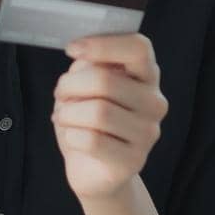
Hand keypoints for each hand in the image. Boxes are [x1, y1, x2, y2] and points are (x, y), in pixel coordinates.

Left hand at [50, 32, 167, 201]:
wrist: (93, 170)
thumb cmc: (88, 121)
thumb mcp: (84, 86)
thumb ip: (88, 67)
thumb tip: (84, 58)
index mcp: (147, 76)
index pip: (138, 48)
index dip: (102, 44)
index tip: (71, 48)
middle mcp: (154, 102)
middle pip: (106, 80)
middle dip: (70, 85)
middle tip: (60, 93)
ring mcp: (147, 133)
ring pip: (98, 112)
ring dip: (68, 113)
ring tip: (63, 117)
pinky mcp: (133, 160)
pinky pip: (92, 141)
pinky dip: (71, 137)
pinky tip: (73, 138)